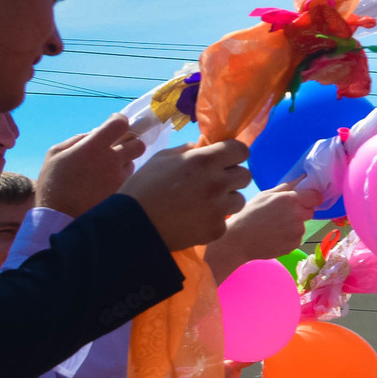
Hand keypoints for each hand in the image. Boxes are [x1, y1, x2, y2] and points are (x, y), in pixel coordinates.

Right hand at [35, 115, 145, 217]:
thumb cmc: (53, 183)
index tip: (114, 123)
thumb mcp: (56, 154)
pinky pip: (129, 180)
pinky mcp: (123, 193)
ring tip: (104, 171)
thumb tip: (96, 132)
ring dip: (123, 162)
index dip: (119, 121)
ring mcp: (120, 178)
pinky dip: (121, 178)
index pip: (120, 124)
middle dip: (130, 143)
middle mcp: (112, 160)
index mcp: (94, 146)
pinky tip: (105, 185)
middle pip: (138, 144)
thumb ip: (78, 139)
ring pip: (133, 163)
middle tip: (117, 148)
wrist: (59, 217)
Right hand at [124, 139, 251, 251]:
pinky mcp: (217, 229)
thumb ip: (189, 151)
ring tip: (204, 202)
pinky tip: (194, 219)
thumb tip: (206, 147)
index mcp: (204, 161)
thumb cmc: (143, 187)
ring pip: (239, 199)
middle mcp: (217, 183)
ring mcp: (219, 208)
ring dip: (226, 199)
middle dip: (232, 176)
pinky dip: (214, 219)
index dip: (233, 153)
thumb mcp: (162, 158)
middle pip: (245, 175)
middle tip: (214, 182)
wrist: (131, 225)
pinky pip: (225, 220)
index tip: (225, 158)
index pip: (241, 150)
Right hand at [204, 186, 320, 282]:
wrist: (238, 240)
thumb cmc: (249, 214)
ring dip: (294, 225)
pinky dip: (289, 237)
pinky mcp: (295, 244)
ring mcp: (298, 231)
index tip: (304, 200)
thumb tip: (302, 178)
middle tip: (281, 214)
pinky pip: (297, 238)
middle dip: (300, 211)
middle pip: (310, 211)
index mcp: (290, 199)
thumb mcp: (265, 195)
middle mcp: (297, 215)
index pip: (316, 196)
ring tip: (274, 227)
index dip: (311, 198)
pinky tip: (275, 236)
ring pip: (303, 225)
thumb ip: (286, 187)